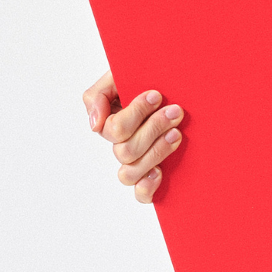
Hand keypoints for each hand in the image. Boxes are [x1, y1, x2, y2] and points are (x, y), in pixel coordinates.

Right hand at [83, 72, 185, 203]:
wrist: (171, 83)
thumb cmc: (143, 80)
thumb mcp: (117, 77)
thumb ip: (97, 96)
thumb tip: (95, 124)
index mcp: (110, 124)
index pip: (115, 129)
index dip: (136, 113)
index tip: (157, 96)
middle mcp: (121, 145)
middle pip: (126, 151)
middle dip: (153, 129)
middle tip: (175, 111)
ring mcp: (136, 162)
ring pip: (129, 173)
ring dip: (155, 152)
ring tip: (176, 134)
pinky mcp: (151, 176)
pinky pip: (140, 194)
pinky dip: (147, 187)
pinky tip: (160, 172)